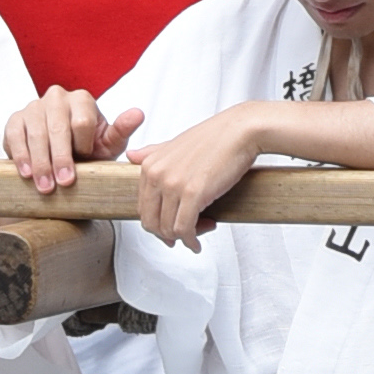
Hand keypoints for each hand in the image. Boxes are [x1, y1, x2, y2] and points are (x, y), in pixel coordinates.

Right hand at [5, 90, 133, 198]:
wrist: (60, 156)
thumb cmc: (88, 148)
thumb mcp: (108, 143)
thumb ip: (122, 130)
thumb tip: (138, 114)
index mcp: (82, 99)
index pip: (82, 121)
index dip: (83, 145)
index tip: (85, 161)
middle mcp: (57, 97)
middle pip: (58, 127)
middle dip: (60, 158)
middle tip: (63, 183)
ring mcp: (34, 106)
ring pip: (36, 132)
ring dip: (40, 162)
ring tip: (45, 186)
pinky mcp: (15, 119)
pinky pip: (14, 135)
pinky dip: (20, 155)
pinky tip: (26, 173)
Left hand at [122, 103, 279, 253]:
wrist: (242, 130)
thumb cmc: (215, 137)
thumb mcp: (176, 143)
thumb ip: (152, 152)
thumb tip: (131, 155)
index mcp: (150, 165)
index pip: (143, 208)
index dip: (156, 223)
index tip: (170, 227)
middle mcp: (157, 175)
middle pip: (151, 222)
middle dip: (166, 235)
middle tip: (181, 236)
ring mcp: (174, 185)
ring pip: (167, 229)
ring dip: (182, 238)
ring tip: (198, 233)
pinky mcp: (193, 194)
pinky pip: (185, 229)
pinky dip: (191, 241)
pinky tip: (197, 242)